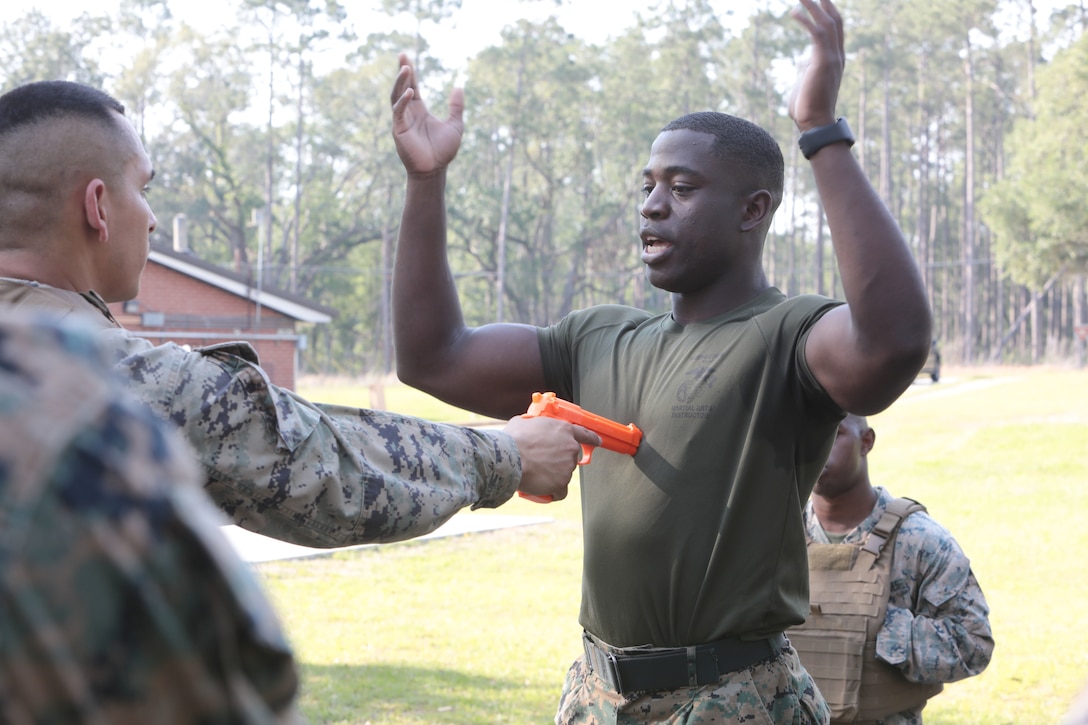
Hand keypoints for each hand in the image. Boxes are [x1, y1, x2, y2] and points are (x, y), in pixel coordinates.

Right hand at [390, 53, 464, 176]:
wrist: (435, 170)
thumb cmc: (444, 151)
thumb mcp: (455, 125)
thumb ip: (456, 107)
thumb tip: (459, 87)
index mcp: (419, 110)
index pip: (412, 86)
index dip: (410, 72)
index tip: (407, 57)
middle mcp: (409, 113)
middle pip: (402, 87)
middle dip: (402, 71)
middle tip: (403, 55)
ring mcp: (402, 121)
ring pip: (397, 96)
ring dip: (400, 82)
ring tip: (406, 69)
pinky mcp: (399, 130)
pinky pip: (398, 112)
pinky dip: (403, 101)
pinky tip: (411, 92)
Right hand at [503, 416, 601, 501]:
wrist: (509, 457)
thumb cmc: (514, 439)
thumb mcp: (525, 422)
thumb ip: (534, 425)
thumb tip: (528, 427)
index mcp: (564, 430)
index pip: (585, 434)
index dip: (592, 439)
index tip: (597, 441)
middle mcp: (570, 448)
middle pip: (571, 457)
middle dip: (559, 460)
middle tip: (542, 462)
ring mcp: (568, 467)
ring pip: (564, 474)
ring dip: (554, 476)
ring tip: (536, 474)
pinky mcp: (561, 483)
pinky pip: (560, 492)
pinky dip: (553, 492)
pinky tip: (544, 491)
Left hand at [787, 0, 845, 130]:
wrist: (814, 123)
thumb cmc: (807, 107)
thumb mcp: (808, 81)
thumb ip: (807, 68)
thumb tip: (802, 62)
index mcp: (835, 59)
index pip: (836, 30)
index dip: (829, 13)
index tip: (821, 0)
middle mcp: (837, 56)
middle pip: (835, 21)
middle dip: (825, 4)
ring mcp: (832, 58)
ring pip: (827, 24)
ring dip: (814, 7)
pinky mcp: (822, 62)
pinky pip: (816, 34)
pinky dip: (806, 21)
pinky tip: (794, 13)